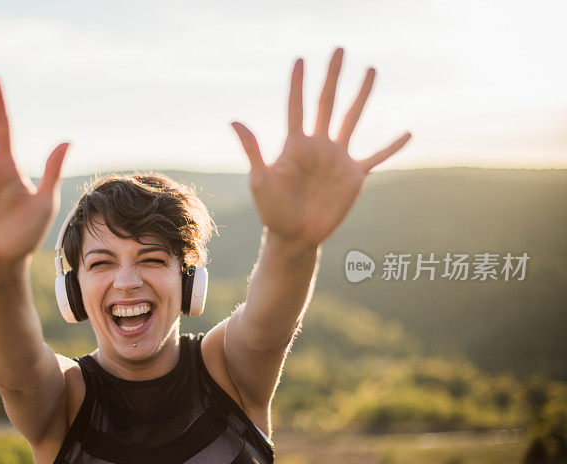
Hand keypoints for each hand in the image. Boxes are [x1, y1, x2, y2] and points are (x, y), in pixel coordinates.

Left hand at [232, 48, 410, 250]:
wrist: (294, 236)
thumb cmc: (272, 210)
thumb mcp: (260, 180)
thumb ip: (253, 149)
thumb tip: (234, 120)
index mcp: (294, 144)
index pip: (296, 106)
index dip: (297, 83)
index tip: (300, 60)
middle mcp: (318, 145)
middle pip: (327, 102)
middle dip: (332, 76)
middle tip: (339, 49)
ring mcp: (337, 158)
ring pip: (352, 119)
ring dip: (362, 95)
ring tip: (370, 70)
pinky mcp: (354, 176)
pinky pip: (377, 156)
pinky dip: (392, 146)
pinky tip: (408, 132)